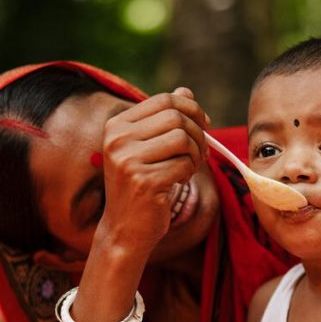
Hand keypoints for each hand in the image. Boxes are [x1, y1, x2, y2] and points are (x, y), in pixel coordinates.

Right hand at [96, 87, 208, 255]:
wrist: (124, 230)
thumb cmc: (140, 187)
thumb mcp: (147, 149)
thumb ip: (164, 120)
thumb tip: (185, 91)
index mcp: (116, 126)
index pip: (164, 100)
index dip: (191, 108)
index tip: (204, 124)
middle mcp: (118, 140)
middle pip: (176, 117)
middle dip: (198, 134)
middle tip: (201, 153)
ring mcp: (128, 161)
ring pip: (183, 139)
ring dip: (196, 154)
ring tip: (189, 168)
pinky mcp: (144, 182)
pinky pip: (184, 164)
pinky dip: (190, 172)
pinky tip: (180, 181)